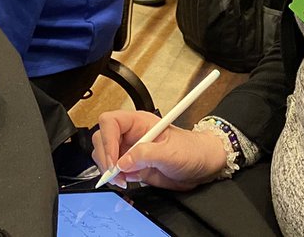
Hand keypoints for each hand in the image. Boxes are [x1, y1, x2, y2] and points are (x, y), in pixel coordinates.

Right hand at [92, 110, 226, 190]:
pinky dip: (114, 178)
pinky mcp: (132, 166)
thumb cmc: (192, 150)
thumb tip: (123, 162)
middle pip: (102, 138)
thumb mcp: (171, 152)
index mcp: (139, 122)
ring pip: (104, 154)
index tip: (114, 160)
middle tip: (115, 174)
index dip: (108, 140)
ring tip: (122, 179)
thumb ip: (146, 155)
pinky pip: (113, 169)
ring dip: (108, 169)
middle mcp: (131, 134)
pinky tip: (125, 182)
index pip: (110, 122)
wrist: (201, 166)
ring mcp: (130, 150)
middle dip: (105, 157)